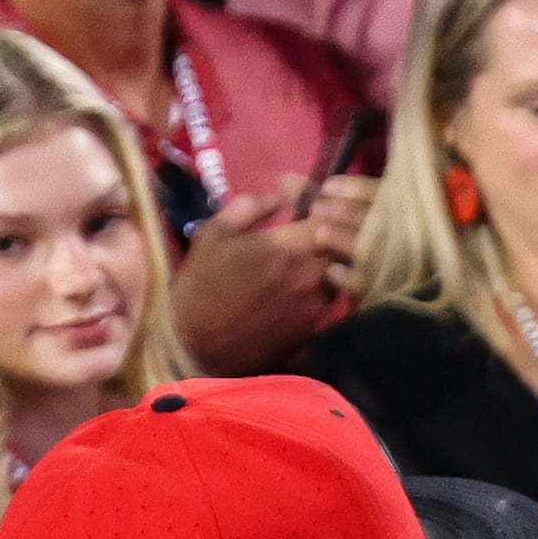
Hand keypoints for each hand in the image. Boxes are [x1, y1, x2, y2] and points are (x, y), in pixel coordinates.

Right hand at [170, 175, 374, 373]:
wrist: (198, 346)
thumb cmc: (201, 285)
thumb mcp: (214, 235)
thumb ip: (248, 209)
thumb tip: (277, 197)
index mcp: (286, 250)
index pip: (324, 215)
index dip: (315, 200)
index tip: (295, 193)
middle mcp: (309, 277)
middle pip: (339, 244)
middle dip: (326, 227)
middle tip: (306, 218)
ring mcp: (315, 305)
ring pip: (338, 271)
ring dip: (325, 255)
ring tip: (304, 248)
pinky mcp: (314, 328)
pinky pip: (329, 296)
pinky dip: (320, 281)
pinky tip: (300, 278)